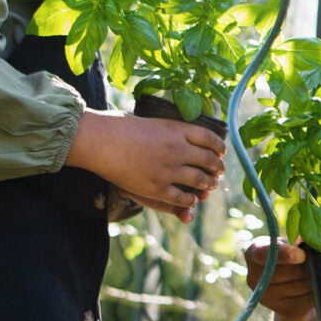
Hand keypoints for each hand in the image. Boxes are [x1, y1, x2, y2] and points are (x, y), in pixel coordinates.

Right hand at [66, 112, 224, 222]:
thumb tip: (176, 131)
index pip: (210, 138)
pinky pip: (183, 197)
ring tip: (210, 186)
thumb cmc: (117, 127)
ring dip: (208, 184)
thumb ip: (166, 129)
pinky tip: (191, 200)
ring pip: (200, 180)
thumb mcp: (150, 120)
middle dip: (218, 167)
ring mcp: (169, 170)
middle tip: (219, 171)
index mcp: (177, 129)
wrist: (99, 141)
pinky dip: (190, 200)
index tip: (221, 152)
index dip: (219, 147)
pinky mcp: (158, 188)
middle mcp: (178, 149)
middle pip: (210, 160)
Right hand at [244, 239, 320, 320]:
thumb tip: (305, 237)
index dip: (285, 254)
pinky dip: (316, 292)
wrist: (292, 284)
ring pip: (300, 286)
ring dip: (313, 279)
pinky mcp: (285, 311)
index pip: (264, 254)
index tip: (302, 255)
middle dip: (306, 266)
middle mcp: (253, 278)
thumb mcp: (290, 242)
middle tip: (315, 261)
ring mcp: (266, 299)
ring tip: (313, 273)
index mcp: (254, 254)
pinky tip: (313, 287)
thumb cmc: (290, 256)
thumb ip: (296, 239)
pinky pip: (307, 300)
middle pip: (288, 272)